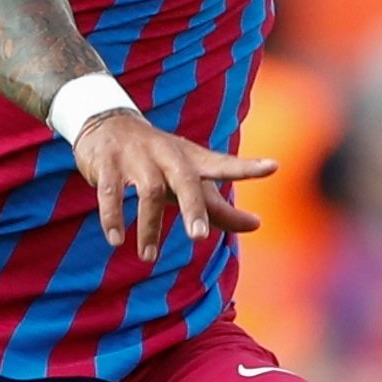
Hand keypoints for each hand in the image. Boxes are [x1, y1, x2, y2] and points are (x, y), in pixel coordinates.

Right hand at [76, 109, 276, 260]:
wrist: (107, 123)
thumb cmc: (160, 160)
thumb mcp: (189, 179)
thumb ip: (220, 207)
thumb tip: (257, 225)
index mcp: (191, 159)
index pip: (223, 163)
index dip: (247, 166)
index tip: (274, 166)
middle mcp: (168, 155)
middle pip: (186, 181)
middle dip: (193, 209)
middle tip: (198, 237)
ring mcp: (137, 156)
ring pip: (149, 191)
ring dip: (149, 227)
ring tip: (149, 258)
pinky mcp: (108, 162)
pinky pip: (110, 191)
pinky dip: (113, 216)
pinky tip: (116, 239)